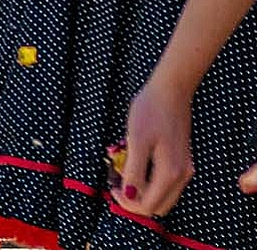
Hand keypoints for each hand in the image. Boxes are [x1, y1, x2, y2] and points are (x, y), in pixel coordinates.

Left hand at [119, 69, 195, 215]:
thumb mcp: (136, 140)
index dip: (127, 203)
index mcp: (170, 173)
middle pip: (158, 206)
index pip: (148, 206)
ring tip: (123, 174)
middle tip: (116, 184)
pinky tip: (136, 166)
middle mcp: (182, 176)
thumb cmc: (150, 111)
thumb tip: (129, 195)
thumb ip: (134, 170)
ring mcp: (185, 169)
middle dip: (135, 201)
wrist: (170, 91)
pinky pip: (167, 184)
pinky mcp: (183, 161)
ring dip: (143, 193)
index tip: (111, 188)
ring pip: (163, 197)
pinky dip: (151, 183)